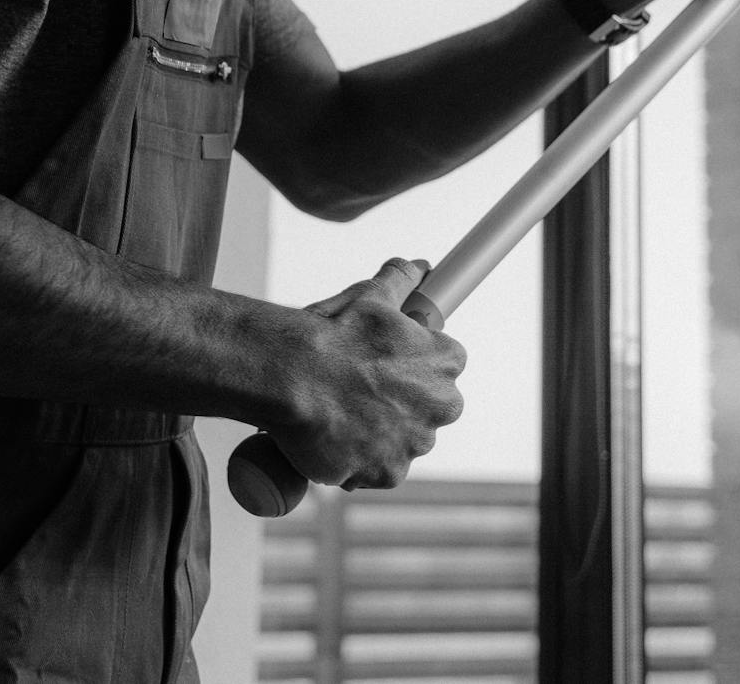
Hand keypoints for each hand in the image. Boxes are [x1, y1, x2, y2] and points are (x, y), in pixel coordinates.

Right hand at [275, 258, 465, 489]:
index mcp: (445, 361)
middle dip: (402, 404)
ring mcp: (415, 443)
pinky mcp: (388, 473)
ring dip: (381, 434)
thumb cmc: (332, 334)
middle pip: (428, 408)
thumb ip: (401, 279)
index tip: (388, 364)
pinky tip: (338, 440)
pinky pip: (379, 469)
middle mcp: (441, 405)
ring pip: (403, 441)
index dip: (414, 365)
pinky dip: (361, 461)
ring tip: (343, 415)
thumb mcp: (370, 295)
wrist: (294, 376)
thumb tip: (419, 266)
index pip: (445, 365)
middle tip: (362, 391)